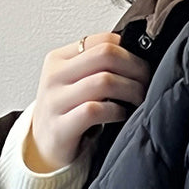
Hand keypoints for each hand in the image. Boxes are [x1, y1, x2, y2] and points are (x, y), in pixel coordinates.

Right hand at [26, 30, 150, 171]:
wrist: (42, 149)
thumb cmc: (67, 114)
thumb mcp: (75, 83)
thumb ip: (96, 67)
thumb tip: (137, 57)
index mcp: (59, 59)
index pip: (102, 40)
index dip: (130, 51)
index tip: (143, 65)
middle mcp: (55, 76)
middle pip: (106, 55)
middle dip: (135, 68)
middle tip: (147, 82)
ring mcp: (55, 101)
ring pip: (104, 81)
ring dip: (130, 90)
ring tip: (138, 99)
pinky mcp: (60, 127)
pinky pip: (94, 110)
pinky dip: (116, 111)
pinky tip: (122, 115)